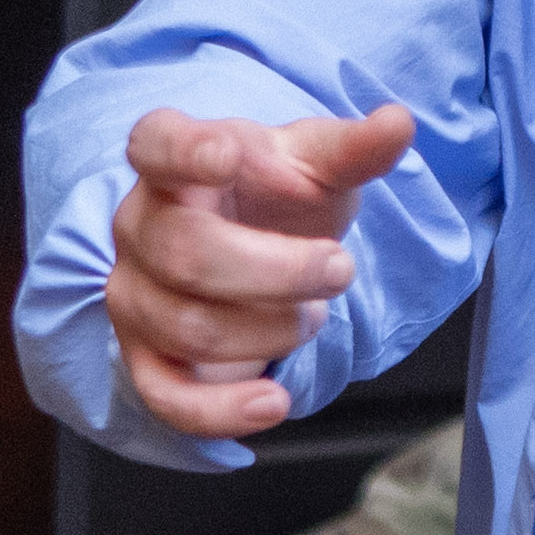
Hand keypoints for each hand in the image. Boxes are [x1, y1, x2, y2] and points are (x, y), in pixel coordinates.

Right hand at [107, 102, 415, 442]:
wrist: (258, 253)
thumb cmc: (278, 199)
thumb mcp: (317, 166)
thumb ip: (353, 148)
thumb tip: (399, 123)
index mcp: (173, 162)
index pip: (156, 144)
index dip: (185, 151)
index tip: (228, 155)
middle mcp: (139, 226)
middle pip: (186, 253)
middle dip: (280, 270)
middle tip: (339, 269)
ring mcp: (135, 295)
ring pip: (187, 327)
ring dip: (271, 331)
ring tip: (312, 315)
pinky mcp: (145, 359)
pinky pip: (166, 398)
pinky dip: (222, 411)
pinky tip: (273, 401)